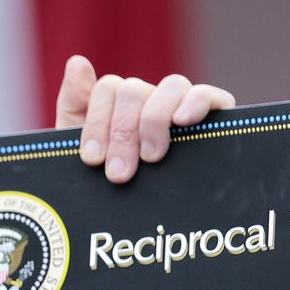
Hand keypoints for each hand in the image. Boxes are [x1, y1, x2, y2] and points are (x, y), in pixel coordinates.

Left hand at [54, 54, 235, 183]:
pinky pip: (209, 95)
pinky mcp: (215, 119)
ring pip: (171, 85)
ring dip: (154, 120)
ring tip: (150, 157)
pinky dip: (195, 102)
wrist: (139, 227)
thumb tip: (78, 62)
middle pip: (135, 90)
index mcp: (121, 107)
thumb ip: (74, 105)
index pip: (109, 89)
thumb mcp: (81, 151)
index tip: (92, 159)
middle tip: (119, 173)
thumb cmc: (110, 187)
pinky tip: (182, 121)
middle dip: (122, 133)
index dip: (97, 122)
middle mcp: (153, 102)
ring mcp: (183, 108)